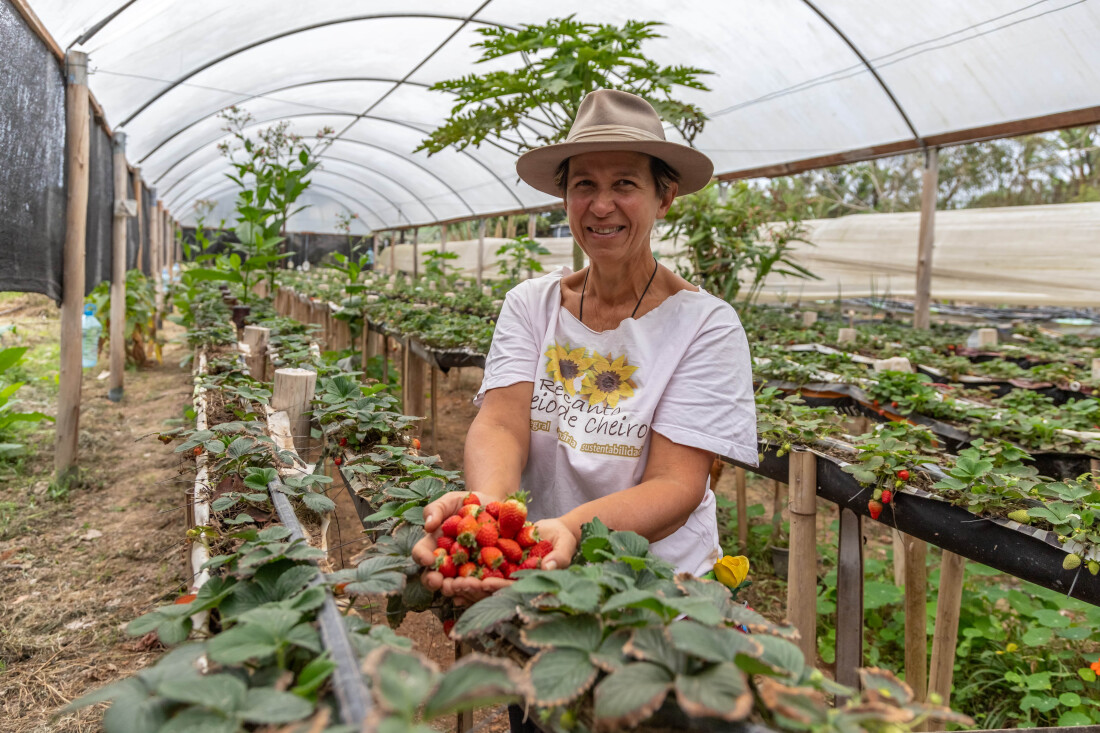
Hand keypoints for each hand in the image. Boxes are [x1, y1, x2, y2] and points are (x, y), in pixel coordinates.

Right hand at [412, 491, 501, 603]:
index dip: (422, 558)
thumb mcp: (449, 501)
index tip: (429, 560)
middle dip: (437, 583)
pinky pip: (479, 585)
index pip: (420, 553)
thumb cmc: (465, 503)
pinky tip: (484, 588)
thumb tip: (428, 525)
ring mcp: (463, 569)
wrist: (492, 505)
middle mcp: (445, 561)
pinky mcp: (483, 572)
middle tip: (444, 584)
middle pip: (434, 577)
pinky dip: (480, 590)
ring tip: (468, 586)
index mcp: (433, 545)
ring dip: (460, 589)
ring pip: (456, 585)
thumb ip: (435, 510)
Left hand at [439, 519, 576, 604]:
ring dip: (460, 583)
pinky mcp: (491, 564)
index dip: (497, 587)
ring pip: (477, 581)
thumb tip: (550, 566)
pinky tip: (445, 569)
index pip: (510, 588)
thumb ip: (560, 555)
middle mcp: (510, 583)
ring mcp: (499, 575)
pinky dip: (460, 568)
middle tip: (454, 585)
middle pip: (489, 589)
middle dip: (472, 588)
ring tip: (444, 581)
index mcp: (527, 584)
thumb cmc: (562, 538)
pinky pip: (473, 568)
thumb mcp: (564, 543)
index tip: (483, 583)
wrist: (551, 529)